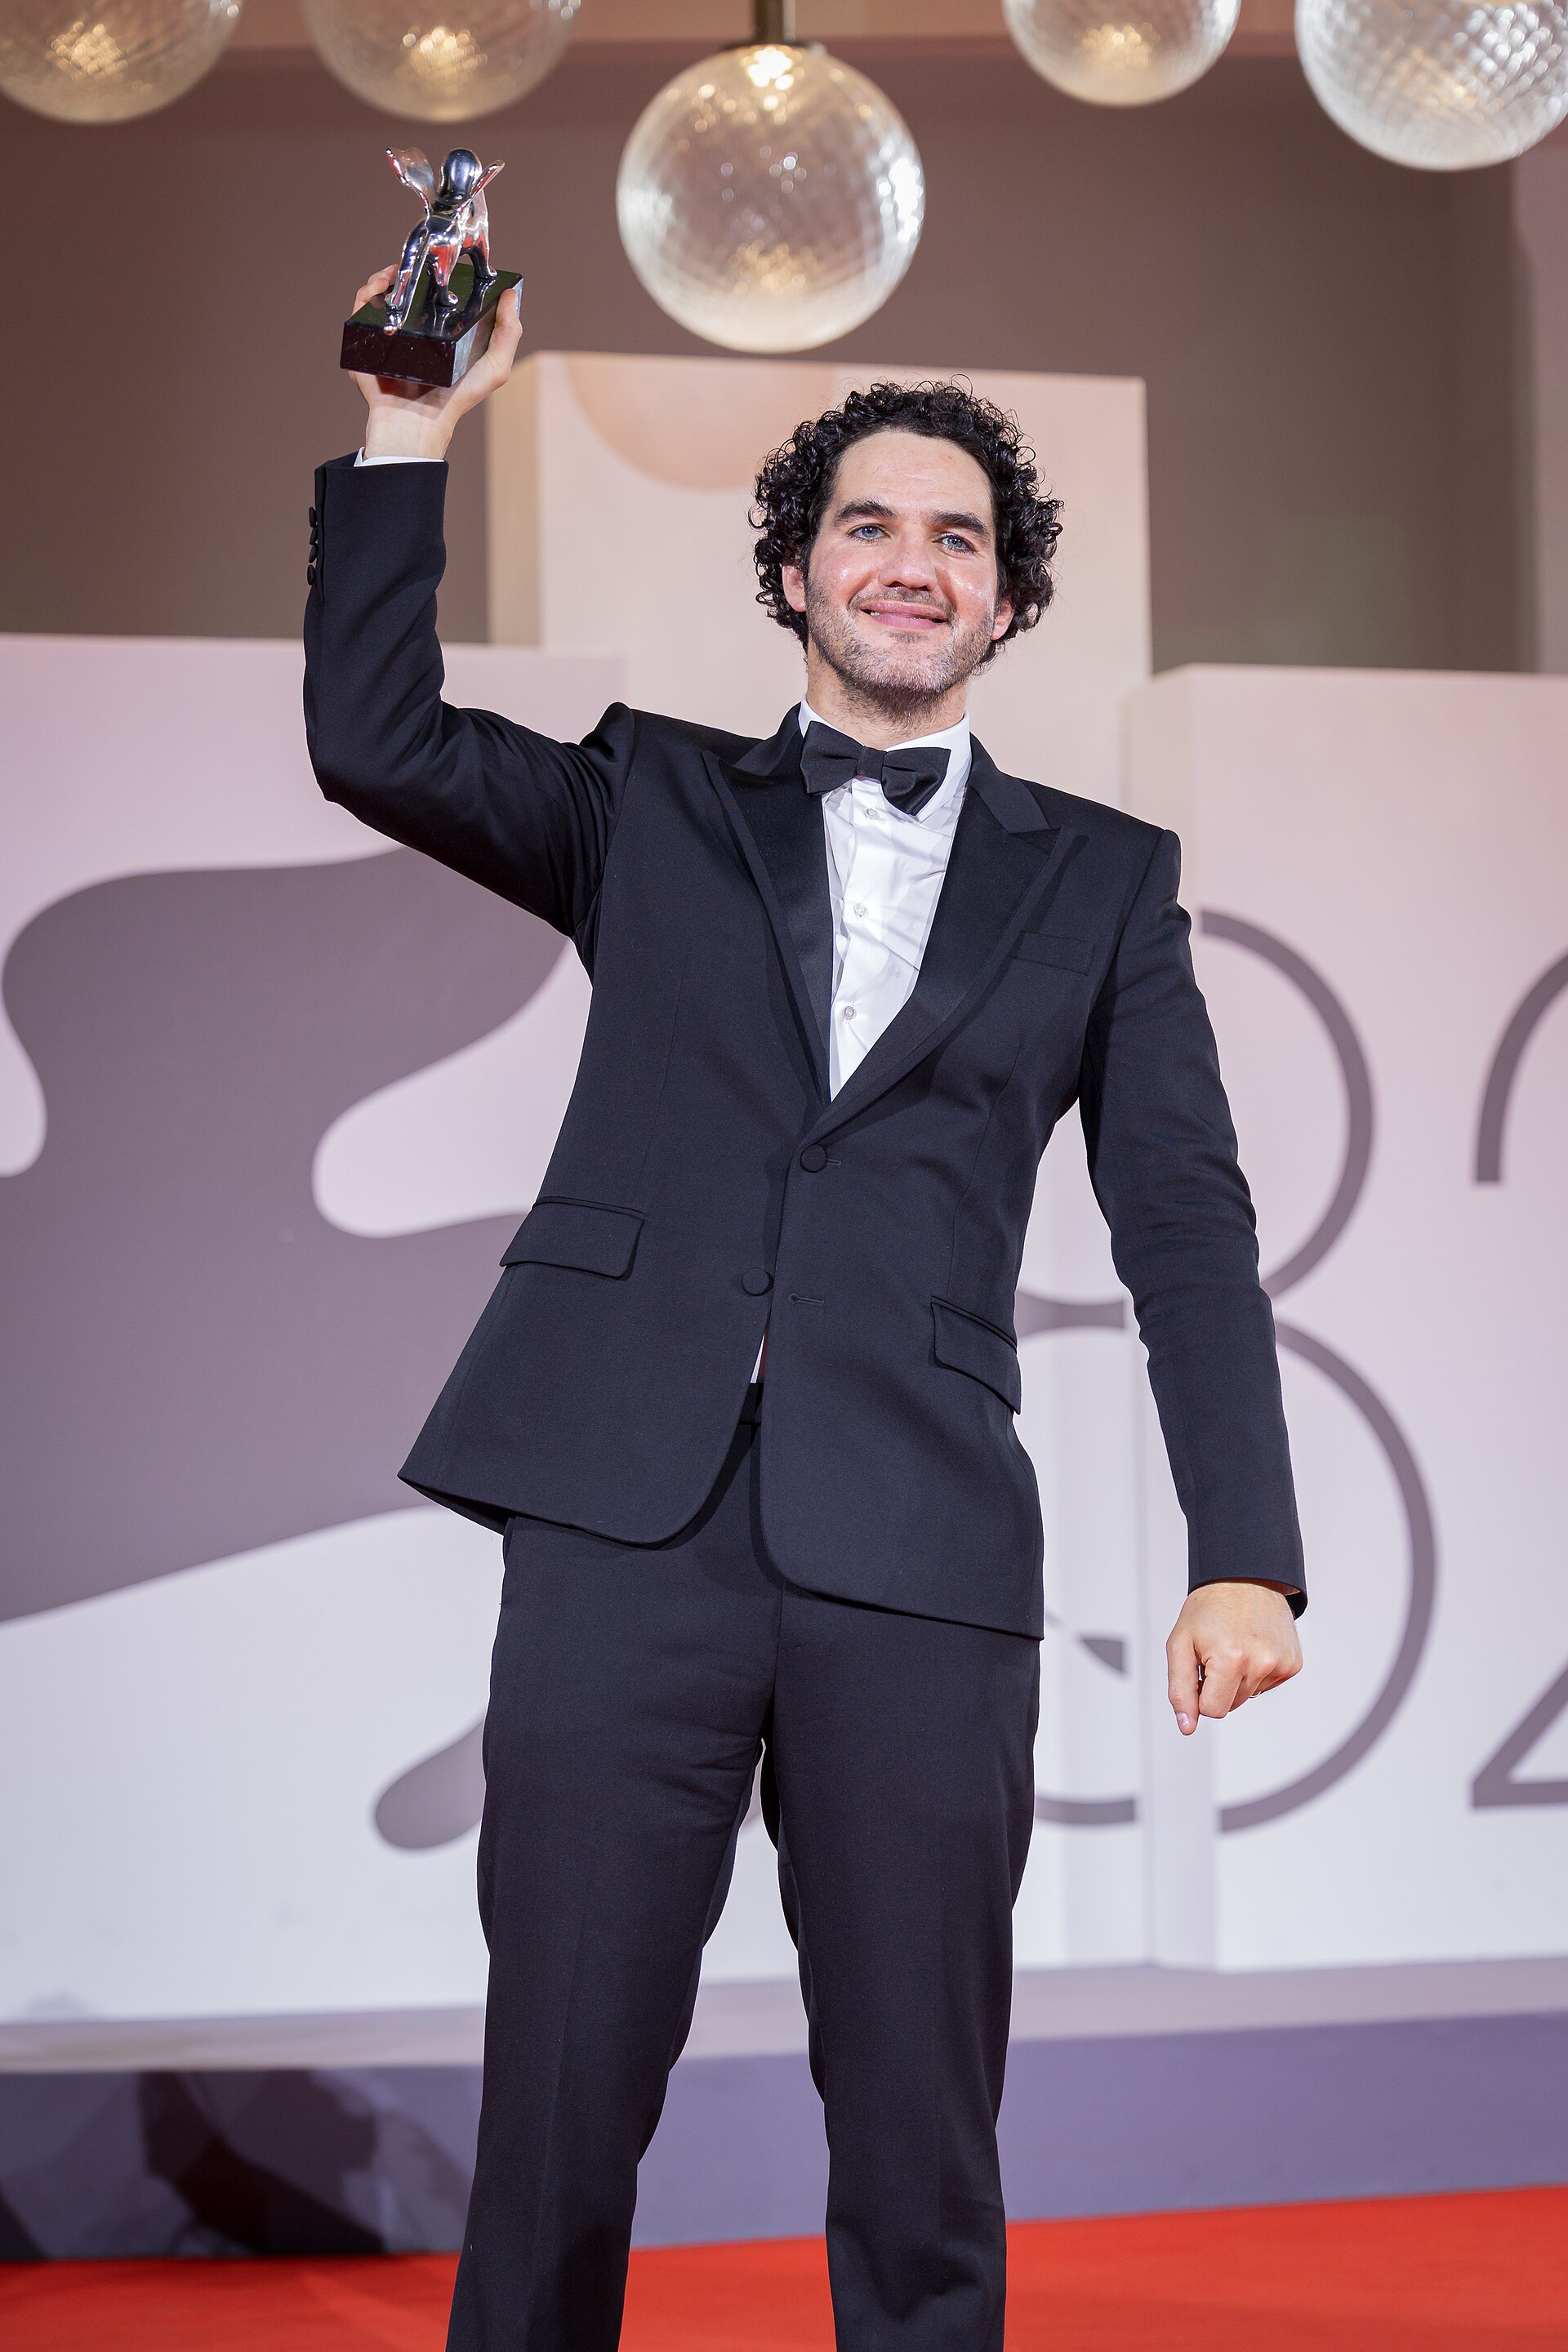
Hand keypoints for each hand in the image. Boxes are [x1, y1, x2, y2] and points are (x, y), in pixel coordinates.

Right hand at [347, 267, 523, 461]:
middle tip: (418, 261)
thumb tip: (511, 295)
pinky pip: (362, 307)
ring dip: (388, 274)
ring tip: (397, 271)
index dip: (440, 274)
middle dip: (411, 269)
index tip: (443, 261)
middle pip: (409, 288)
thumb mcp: (494, 368)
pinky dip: (367, 291)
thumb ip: (508, 334)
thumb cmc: (456, 400)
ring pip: (383, 292)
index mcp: (441, 333)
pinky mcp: (366, 341)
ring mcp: (390, 335)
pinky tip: (379, 286)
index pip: (438, 295)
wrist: (418, 422)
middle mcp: (415, 332)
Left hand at [1167, 1580, 1301, 1735]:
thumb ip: (1180, 1690)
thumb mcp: (1180, 1645)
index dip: (1201, 1693)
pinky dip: (1257, 1672)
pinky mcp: (1293, 1663)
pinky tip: (1252, 1646)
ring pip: (1249, 1696)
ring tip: (1234, 1645)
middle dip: (1219, 1685)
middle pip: (1232, 1705)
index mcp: (1230, 1660)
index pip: (1213, 1710)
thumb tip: (1186, 1726)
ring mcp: (1281, 1664)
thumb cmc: (1208, 1609)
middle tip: (1216, 1652)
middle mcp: (1261, 1663)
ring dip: (1238, 1679)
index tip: (1200, 1668)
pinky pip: (1267, 1685)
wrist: (1243, 1577)